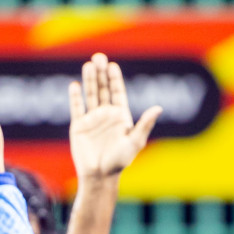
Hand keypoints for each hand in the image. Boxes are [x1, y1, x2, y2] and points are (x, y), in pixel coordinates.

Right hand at [68, 53, 161, 179]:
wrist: (99, 176)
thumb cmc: (120, 162)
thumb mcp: (135, 142)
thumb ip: (144, 124)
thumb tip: (158, 108)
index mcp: (120, 116)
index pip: (117, 92)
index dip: (114, 79)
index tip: (112, 66)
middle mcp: (106, 115)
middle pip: (102, 89)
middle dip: (100, 74)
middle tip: (99, 57)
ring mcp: (91, 120)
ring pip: (90, 95)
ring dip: (89, 80)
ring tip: (89, 65)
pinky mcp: (78, 126)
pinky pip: (76, 108)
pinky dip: (75, 97)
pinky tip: (75, 85)